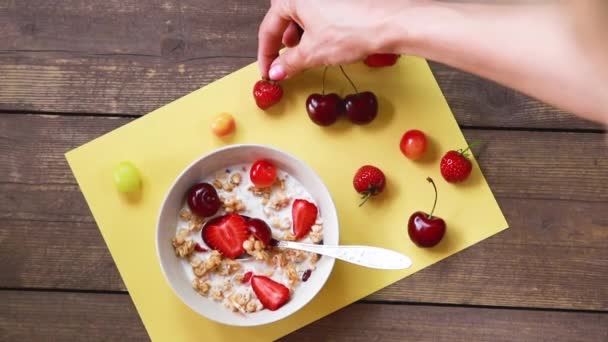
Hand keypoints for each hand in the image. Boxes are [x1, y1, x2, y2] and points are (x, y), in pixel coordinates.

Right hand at [257, 0, 412, 79]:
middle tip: (286, 61)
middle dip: (283, 41)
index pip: (269, 28)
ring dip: (300, 35)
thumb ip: (290, 62)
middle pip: (284, 17)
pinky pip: (319, 10)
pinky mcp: (340, 0)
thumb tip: (278, 70)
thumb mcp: (314, 52)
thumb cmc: (354, 29)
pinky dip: (316, 27)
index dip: (266, 55)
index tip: (268, 71)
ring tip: (308, 53)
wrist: (390, 23)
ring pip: (302, 14)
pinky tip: (325, 41)